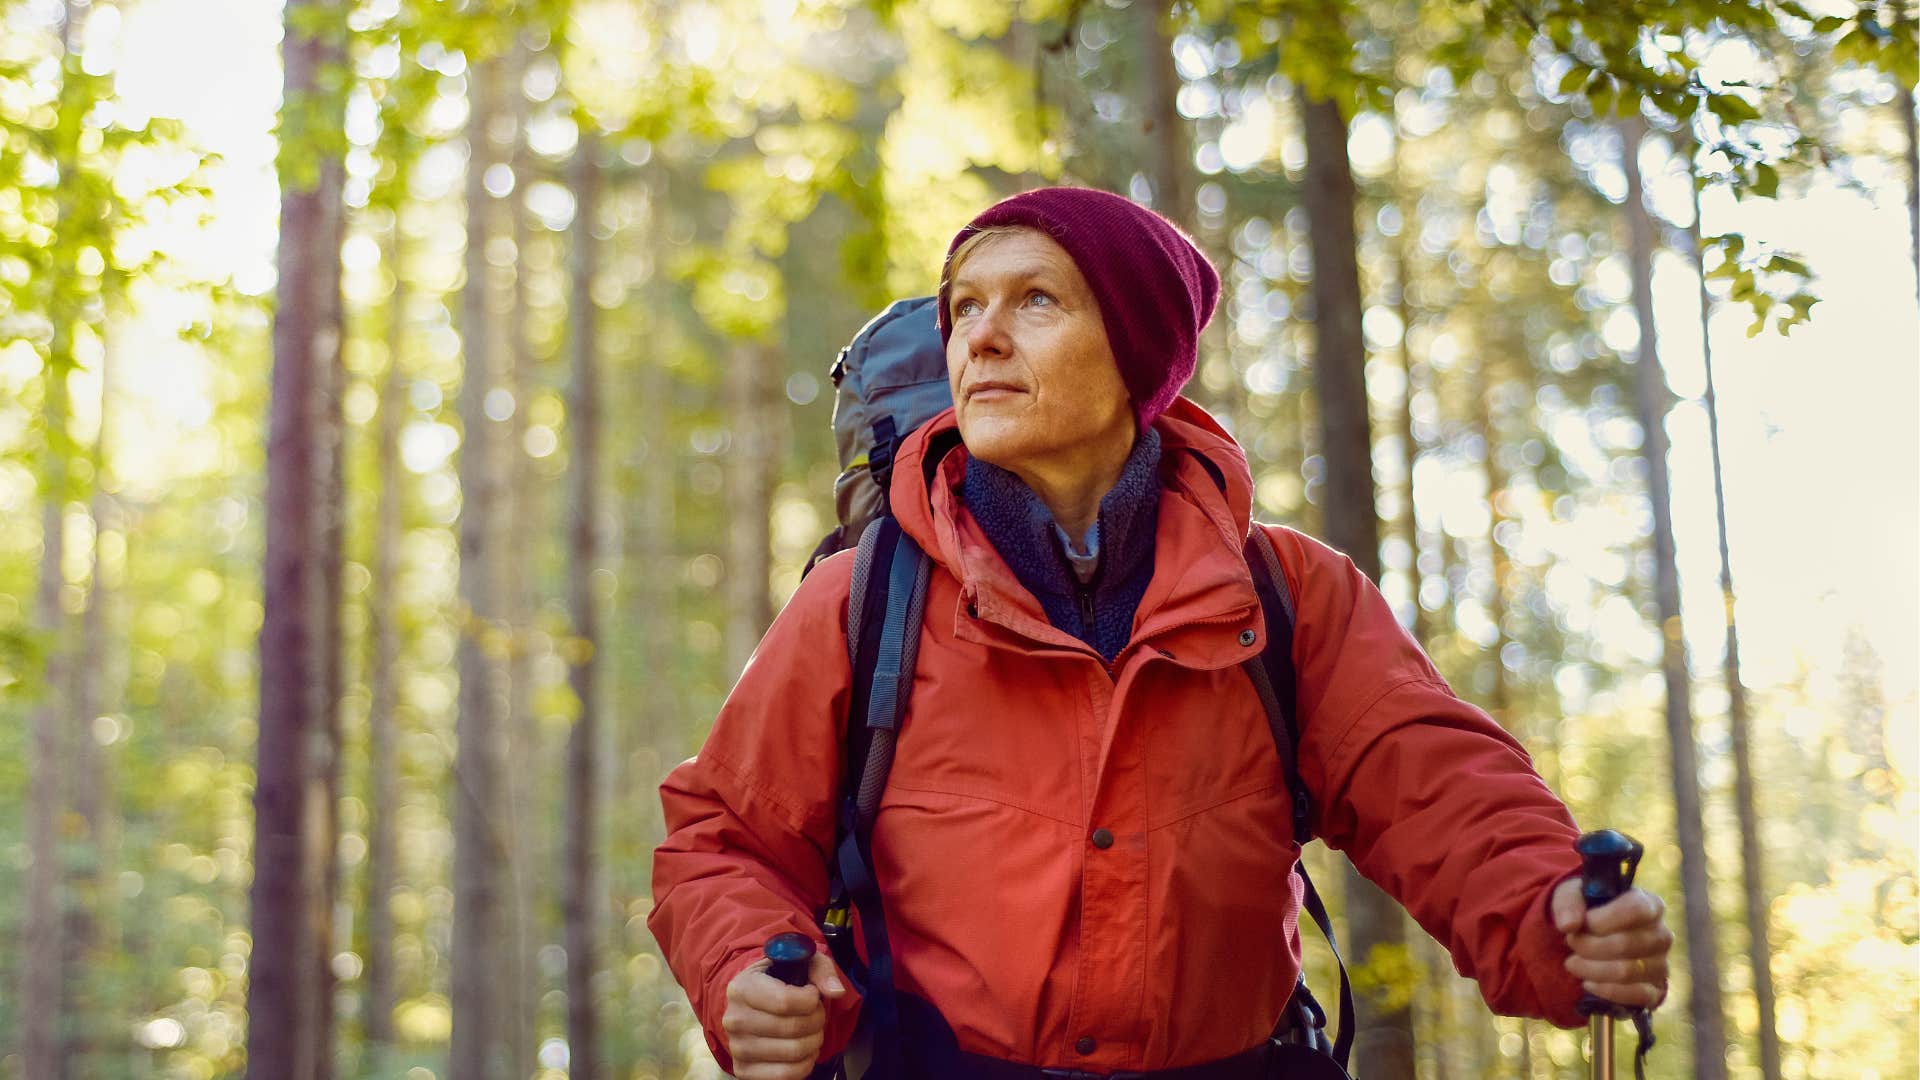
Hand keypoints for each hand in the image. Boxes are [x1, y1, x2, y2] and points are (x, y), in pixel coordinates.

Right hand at [722, 948, 848, 1078]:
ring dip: (814, 1042)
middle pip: (792, 1028)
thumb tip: (836, 992)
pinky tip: (805, 1050)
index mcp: (742, 988)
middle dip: (817, 1020)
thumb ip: (821, 971)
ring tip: (812, 1031)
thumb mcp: (801, 963)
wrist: (754, 1004)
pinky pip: (786, 1075)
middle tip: (817, 1014)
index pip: (784, 1001)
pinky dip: (805, 1064)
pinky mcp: (744, 1070)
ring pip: (793, 1052)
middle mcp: (734, 1019)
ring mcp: (737, 1047)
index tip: (812, 995)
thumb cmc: (780, 981)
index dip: (810, 1000)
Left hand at [1550, 877, 1672, 1009]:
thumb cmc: (1588, 912)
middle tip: (1570, 942)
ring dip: (1591, 969)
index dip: (1603, 919)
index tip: (1581, 924)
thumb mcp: (1572, 895)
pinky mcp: (1657, 990)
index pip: (1636, 909)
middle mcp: (1662, 935)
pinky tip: (1588, 983)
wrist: (1595, 940)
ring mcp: (1661, 964)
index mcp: (1650, 905)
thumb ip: (1568, 903)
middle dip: (1588, 946)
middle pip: (1625, 944)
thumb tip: (1568, 925)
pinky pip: (1636, 995)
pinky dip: (1606, 990)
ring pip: (1626, 971)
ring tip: (1572, 962)